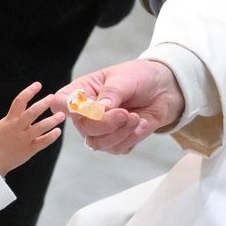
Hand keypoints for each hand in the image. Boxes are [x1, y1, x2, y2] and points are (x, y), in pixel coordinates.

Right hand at [0, 82, 64, 175]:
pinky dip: (51, 136)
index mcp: (10, 120)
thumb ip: (16, 116)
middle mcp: (17, 128)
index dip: (29, 92)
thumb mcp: (4, 124)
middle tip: (52, 98)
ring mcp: (24, 139)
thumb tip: (29, 105)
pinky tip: (58, 131)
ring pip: (40, 127)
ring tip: (62, 115)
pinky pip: (42, 142)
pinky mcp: (29, 150)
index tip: (38, 85)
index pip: (19, 101)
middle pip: (31, 113)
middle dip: (43, 104)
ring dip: (52, 120)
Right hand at [50, 60, 184, 154]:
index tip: (86, 107)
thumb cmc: (139, 77)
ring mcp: (100, 130)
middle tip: (125, 113)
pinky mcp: (116, 141)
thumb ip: (112, 93)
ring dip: (120, 132)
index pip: (61, 103)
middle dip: (106, 123)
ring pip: (99, 143)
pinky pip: (117, 148)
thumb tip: (100, 109)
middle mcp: (86, 113)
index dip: (67, 108)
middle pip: (84, 127)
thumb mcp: (125, 78)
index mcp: (82, 91)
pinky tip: (140, 123)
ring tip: (135, 117)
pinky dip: (131, 138)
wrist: (164, 89)